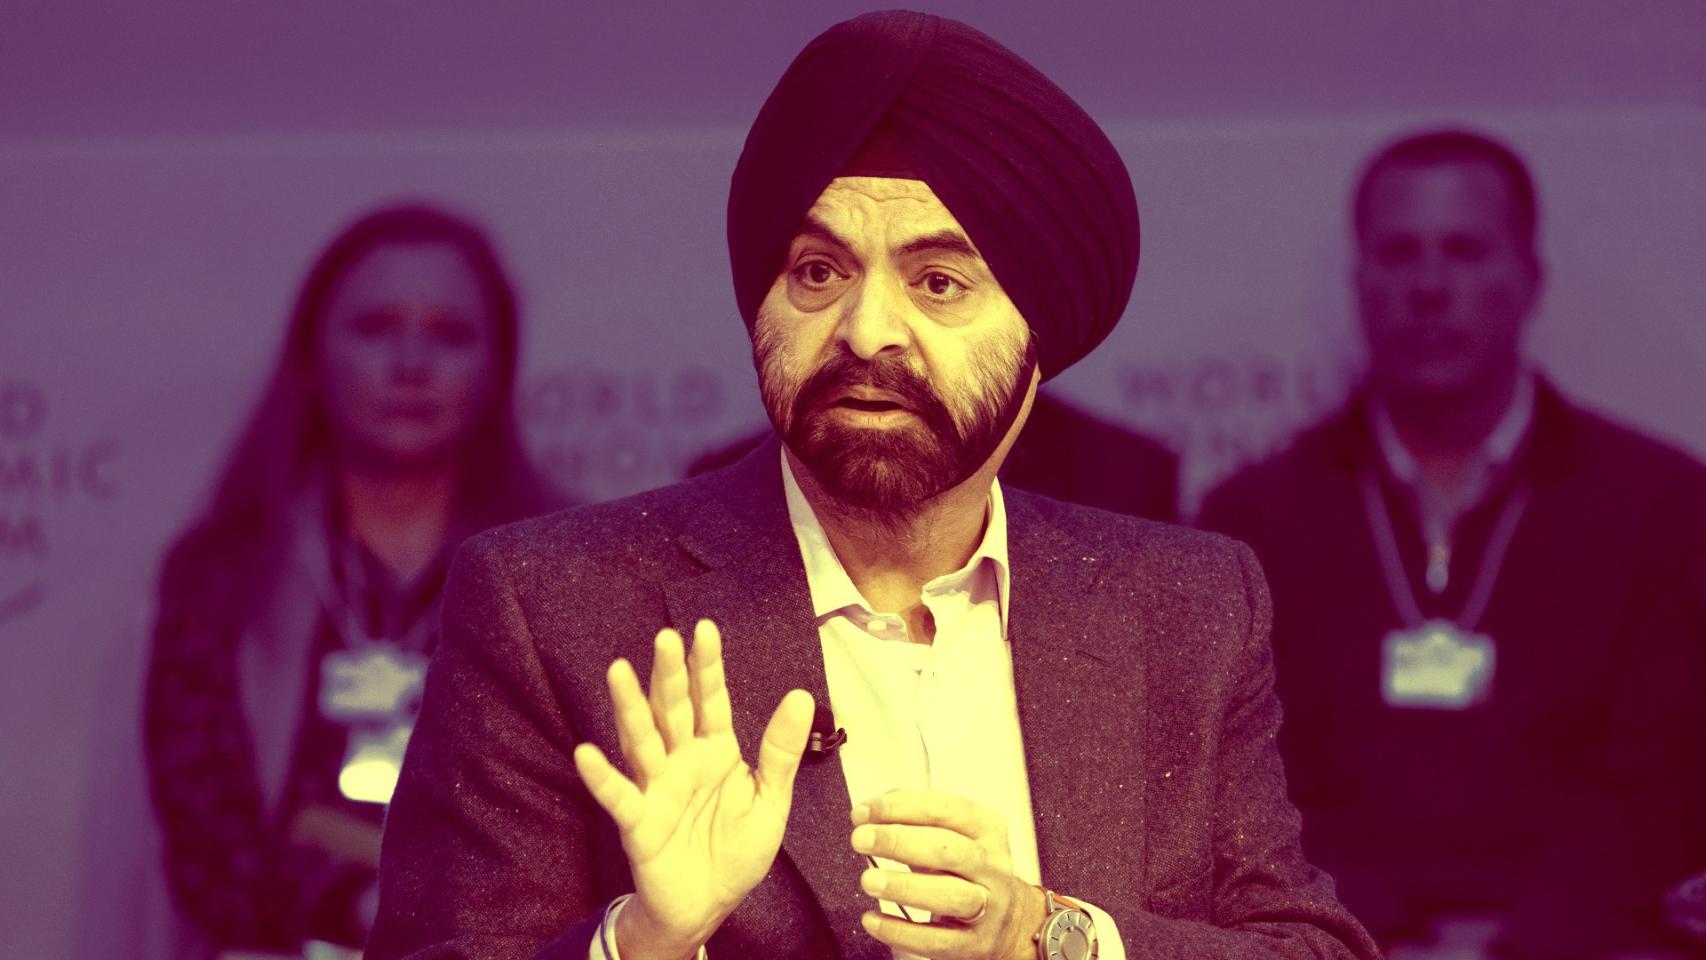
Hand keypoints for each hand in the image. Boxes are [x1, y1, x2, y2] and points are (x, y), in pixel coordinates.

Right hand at [573, 620, 813, 958]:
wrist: (709, 905)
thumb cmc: (736, 850)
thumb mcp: (770, 801)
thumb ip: (780, 751)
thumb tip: (801, 695)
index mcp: (715, 751)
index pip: (711, 700)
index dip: (707, 666)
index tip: (704, 629)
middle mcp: (681, 760)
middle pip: (673, 710)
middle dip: (669, 675)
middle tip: (664, 638)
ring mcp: (656, 787)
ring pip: (642, 740)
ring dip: (630, 708)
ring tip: (618, 671)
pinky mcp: (638, 822)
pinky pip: (619, 796)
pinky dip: (602, 777)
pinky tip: (586, 753)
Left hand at [851, 789, 1047, 959]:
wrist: (1011, 921)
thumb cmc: (968, 870)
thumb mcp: (954, 834)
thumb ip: (916, 818)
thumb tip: (872, 810)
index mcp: (986, 828)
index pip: (943, 809)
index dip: (899, 808)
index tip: (864, 813)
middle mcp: (990, 865)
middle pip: (947, 850)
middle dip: (899, 841)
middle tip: (862, 839)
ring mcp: (987, 906)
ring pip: (949, 895)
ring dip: (904, 887)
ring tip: (869, 880)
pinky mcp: (974, 943)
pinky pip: (937, 940)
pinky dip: (901, 931)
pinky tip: (874, 920)